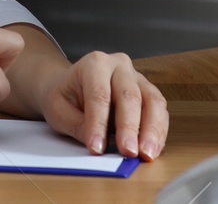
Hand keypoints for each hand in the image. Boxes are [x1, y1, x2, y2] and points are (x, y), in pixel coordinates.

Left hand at [39, 51, 168, 160]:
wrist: (70, 85)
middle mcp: (119, 65)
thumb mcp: (57, 109)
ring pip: (152, 101)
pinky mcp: (148, 92)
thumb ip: (77, 125)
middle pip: (129, 96)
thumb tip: (99, 144)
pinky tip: (152, 149)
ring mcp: (137, 78)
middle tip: (128, 152)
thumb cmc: (64, 95)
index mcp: (94, 63)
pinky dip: (158, 132)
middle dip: (129, 127)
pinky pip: (160, 111)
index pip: (99, 95)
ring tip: (146, 154)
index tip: (96, 148)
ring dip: (152, 130)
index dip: (98, 123)